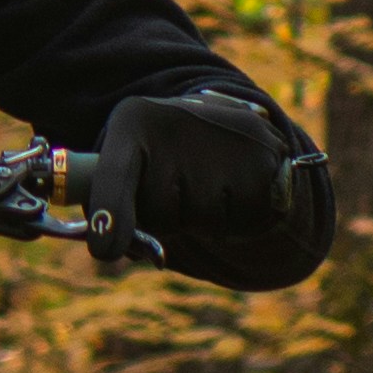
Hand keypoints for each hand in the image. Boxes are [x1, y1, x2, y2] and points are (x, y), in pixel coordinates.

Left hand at [85, 91, 334, 289]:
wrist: (222, 117)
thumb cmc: (160, 153)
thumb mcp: (125, 160)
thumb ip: (115, 208)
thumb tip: (141, 254)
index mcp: (132, 122)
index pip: (114, 176)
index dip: (109, 215)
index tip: (105, 248)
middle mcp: (177, 123)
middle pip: (162, 217)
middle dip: (168, 218)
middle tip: (178, 184)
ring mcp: (226, 139)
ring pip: (206, 224)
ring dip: (206, 219)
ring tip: (208, 180)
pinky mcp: (267, 157)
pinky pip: (246, 224)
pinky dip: (241, 219)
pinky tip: (236, 186)